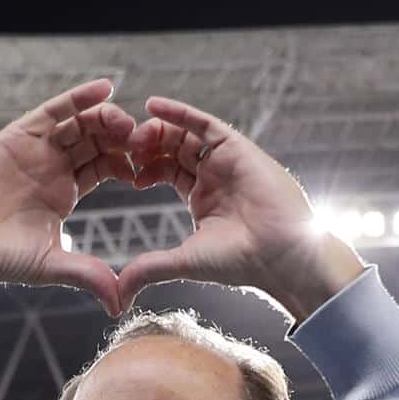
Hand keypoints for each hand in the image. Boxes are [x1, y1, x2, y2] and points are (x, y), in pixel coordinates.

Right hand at [0, 79, 134, 321]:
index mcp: (65, 192)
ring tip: (126, 122)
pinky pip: (52, 111)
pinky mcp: (17, 136)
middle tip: (145, 141)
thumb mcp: (49, 264)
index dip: (130, 162)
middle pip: (97, 139)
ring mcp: (35, 149)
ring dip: (105, 118)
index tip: (152, 166)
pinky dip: (78, 98)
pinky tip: (104, 88)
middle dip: (123, 137)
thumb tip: (121, 305)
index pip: (106, 166)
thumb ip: (87, 275)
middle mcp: (52, 166)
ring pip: (79, 122)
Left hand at [117, 96, 365, 319]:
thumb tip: (118, 294)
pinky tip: (152, 105)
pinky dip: (179, 112)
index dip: (143, 168)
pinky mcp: (237, 148)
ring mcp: (226, 159)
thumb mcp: (185, 261)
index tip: (123, 172)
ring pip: (184, 133)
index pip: (165, 170)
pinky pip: (204, 123)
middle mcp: (214, 174)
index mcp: (202, 196)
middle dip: (146, 146)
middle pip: (172, 148)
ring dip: (157, 130)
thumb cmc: (241, 262)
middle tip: (123, 150)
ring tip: (134, 135)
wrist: (280, 255)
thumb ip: (150, 269)